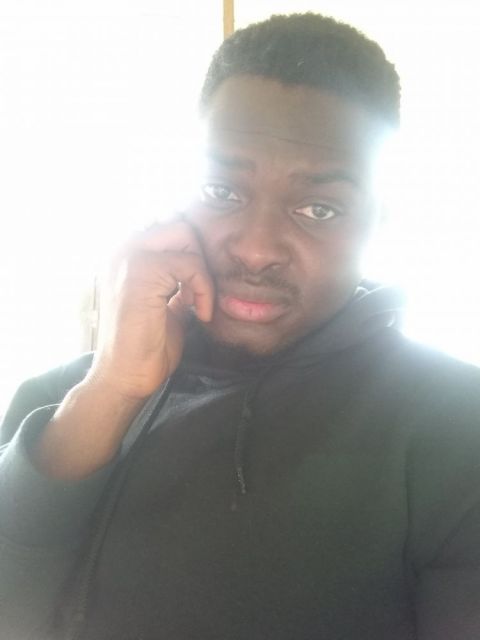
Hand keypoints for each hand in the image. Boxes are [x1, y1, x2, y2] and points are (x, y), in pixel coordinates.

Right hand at [87, 220, 213, 400]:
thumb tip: (200, 267)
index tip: (196, 288)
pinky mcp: (140, 272)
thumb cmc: (145, 347)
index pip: (171, 229)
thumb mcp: (166, 305)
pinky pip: (189, 263)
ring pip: (185, 236)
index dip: (192, 254)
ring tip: (198, 304)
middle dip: (199, 257)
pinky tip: (200, 313)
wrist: (125, 378)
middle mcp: (121, 249)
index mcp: (124, 256)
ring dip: (202, 272)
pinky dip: (203, 288)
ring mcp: (127, 258)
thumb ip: (177, 282)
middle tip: (199, 293)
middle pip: (179, 225)